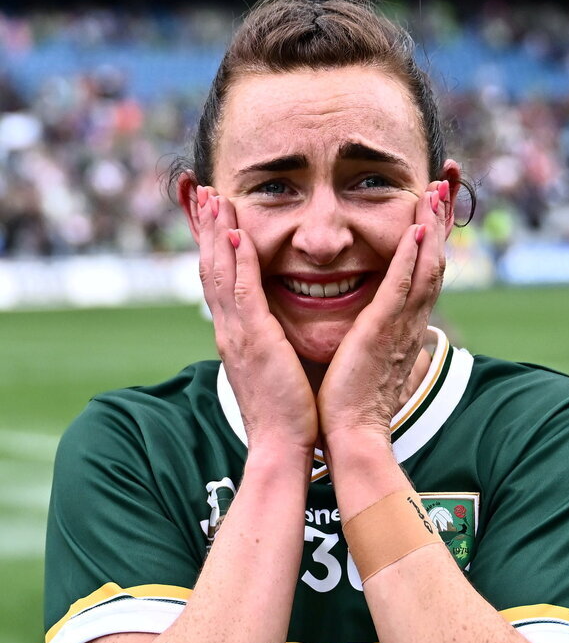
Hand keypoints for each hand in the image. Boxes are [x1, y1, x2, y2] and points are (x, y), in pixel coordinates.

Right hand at [197, 186, 317, 458]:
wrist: (282, 448)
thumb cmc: (287, 413)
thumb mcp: (274, 370)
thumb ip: (271, 345)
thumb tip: (277, 333)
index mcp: (236, 338)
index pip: (220, 283)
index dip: (216, 248)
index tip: (218, 217)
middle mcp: (229, 332)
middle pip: (212, 270)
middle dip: (209, 231)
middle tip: (207, 194)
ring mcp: (237, 336)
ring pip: (220, 274)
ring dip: (218, 234)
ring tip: (217, 200)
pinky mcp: (254, 342)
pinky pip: (242, 293)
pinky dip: (237, 262)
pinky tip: (238, 234)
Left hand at [318, 179, 449, 453]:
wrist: (350, 435)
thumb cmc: (353, 403)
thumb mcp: (371, 361)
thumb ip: (385, 341)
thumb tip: (406, 338)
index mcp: (403, 325)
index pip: (423, 270)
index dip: (431, 235)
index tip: (434, 202)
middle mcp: (409, 321)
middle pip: (434, 259)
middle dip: (441, 218)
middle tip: (447, 179)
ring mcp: (399, 326)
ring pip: (425, 266)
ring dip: (431, 226)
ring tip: (437, 190)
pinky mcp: (382, 332)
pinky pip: (402, 287)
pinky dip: (412, 256)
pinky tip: (417, 227)